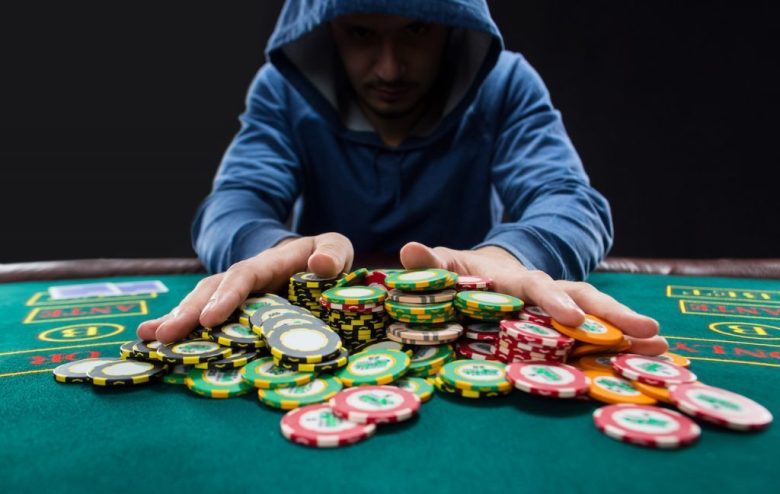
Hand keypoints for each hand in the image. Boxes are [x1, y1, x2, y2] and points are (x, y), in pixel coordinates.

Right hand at [137, 233, 353, 342]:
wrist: (311, 261)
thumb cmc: (323, 257)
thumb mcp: (335, 248)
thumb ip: (333, 253)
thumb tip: (320, 264)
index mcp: (267, 265)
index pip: (242, 278)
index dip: (226, 297)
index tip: (209, 318)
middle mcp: (242, 280)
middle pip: (209, 292)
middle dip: (187, 313)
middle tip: (164, 335)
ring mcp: (232, 296)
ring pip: (199, 306)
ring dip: (175, 322)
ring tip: (148, 339)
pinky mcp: (231, 313)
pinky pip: (202, 321)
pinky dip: (181, 333)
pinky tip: (153, 346)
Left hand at [399, 242, 667, 355]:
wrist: (482, 271)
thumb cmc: (460, 272)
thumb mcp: (444, 265)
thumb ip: (430, 264)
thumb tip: (409, 250)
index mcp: (514, 278)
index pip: (537, 286)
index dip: (553, 300)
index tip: (570, 317)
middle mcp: (544, 291)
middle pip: (583, 298)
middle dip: (614, 313)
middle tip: (648, 329)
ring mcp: (558, 309)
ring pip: (598, 316)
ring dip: (628, 330)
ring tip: (664, 346)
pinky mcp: (563, 327)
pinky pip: (594, 337)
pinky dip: (621, 346)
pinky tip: (651, 358)